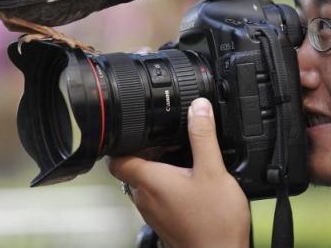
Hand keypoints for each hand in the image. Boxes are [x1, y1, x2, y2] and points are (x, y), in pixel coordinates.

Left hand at [107, 98, 249, 247]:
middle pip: (132, 167)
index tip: (135, 130)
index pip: (116, 159)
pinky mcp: (163, 222)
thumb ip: (203, 136)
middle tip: (169, 140)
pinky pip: (157, 196)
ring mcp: (152, 212)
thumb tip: (198, 108)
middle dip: (147, 150)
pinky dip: (167, 184)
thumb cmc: (214, 223)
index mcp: (149, 181)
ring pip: (144, 182)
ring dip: (158, 168)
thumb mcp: (213, 171)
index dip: (121, 141)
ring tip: (182, 158)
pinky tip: (190, 182)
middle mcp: (144, 198)